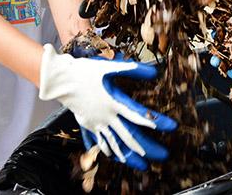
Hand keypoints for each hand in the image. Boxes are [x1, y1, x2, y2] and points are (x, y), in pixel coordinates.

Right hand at [38, 45, 176, 169]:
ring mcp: (96, 123)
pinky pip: (99, 141)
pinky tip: (113, 157)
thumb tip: (154, 72)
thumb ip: (133, 70)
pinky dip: (107, 150)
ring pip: (115, 144)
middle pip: (129, 136)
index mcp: (114, 103)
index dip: (156, 121)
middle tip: (163, 155)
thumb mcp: (110, 67)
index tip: (171, 127)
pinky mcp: (88, 124)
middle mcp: (106, 117)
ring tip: (142, 164)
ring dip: (129, 155)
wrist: (60, 79)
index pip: (139, 115)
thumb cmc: (85, 71)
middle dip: (147, 147)